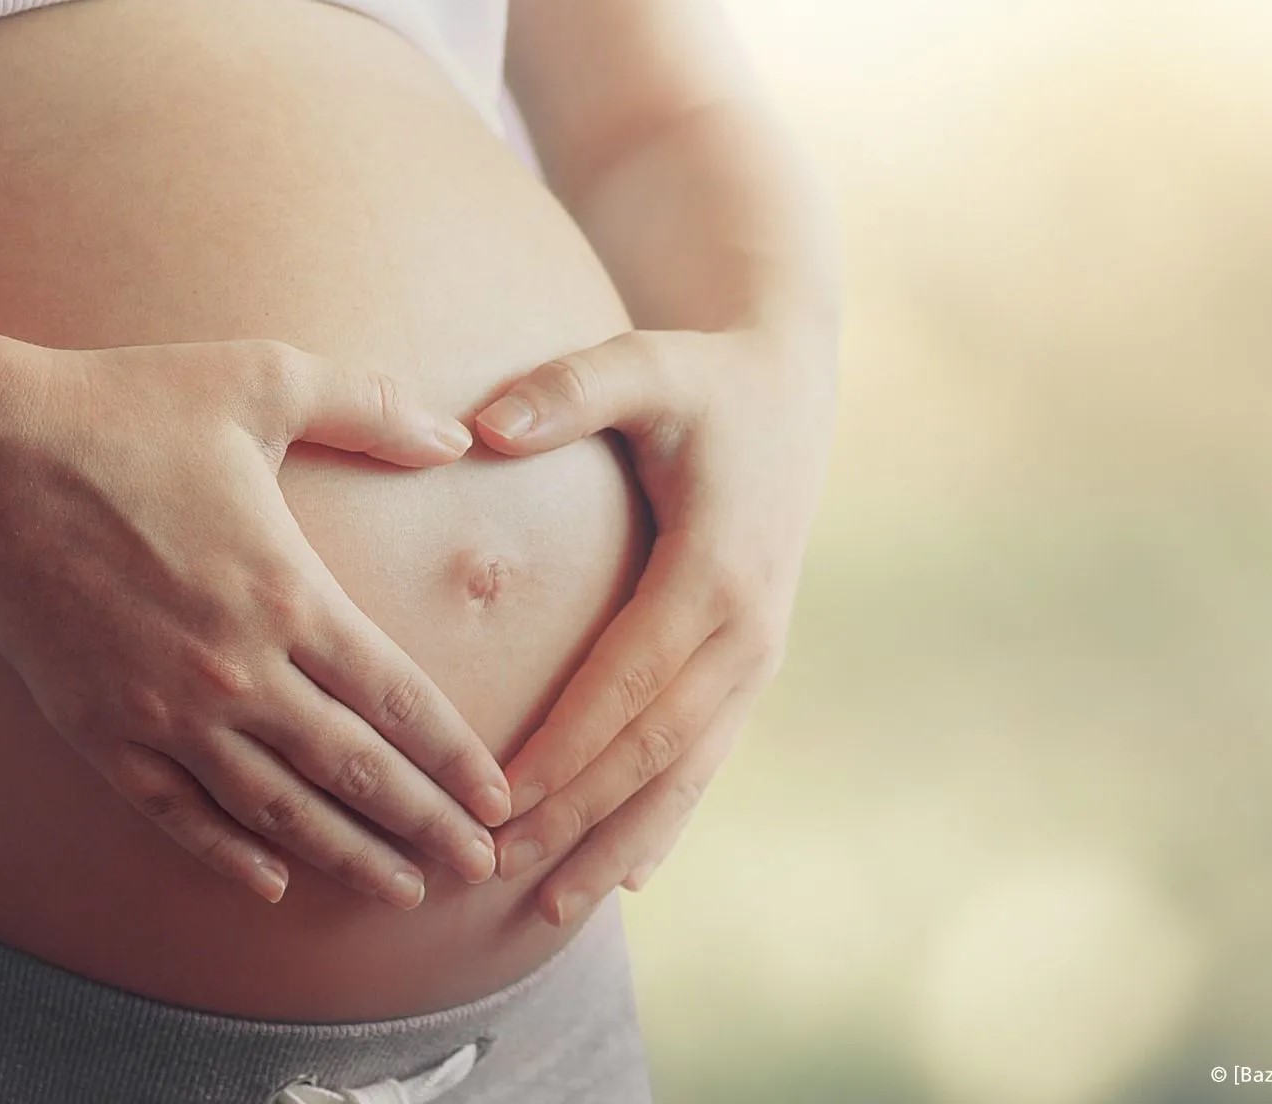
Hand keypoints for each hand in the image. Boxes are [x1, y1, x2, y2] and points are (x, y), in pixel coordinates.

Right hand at [0, 338, 511, 909]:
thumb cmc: (124, 410)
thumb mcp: (262, 379)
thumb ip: (368, 407)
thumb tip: (455, 434)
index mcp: (287, 592)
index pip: (397, 698)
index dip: (455, 758)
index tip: (499, 801)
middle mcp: (236, 669)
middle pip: (352, 770)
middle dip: (424, 825)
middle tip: (478, 870)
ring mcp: (164, 710)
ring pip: (274, 809)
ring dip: (345, 856)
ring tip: (400, 892)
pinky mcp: (98, 731)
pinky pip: (175, 814)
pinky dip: (226, 855)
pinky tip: (270, 885)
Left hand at [473, 324, 835, 924]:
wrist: (789, 387)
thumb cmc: (703, 377)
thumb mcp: (645, 362)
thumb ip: (569, 389)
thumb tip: (483, 427)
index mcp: (716, 570)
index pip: (629, 683)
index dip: (566, 749)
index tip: (500, 804)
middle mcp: (747, 628)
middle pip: (655, 748)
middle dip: (580, 816)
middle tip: (500, 874)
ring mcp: (756, 653)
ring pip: (686, 772)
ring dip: (621, 842)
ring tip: (555, 910)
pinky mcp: (750, 662)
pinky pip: (706, 756)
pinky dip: (666, 817)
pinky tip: (628, 875)